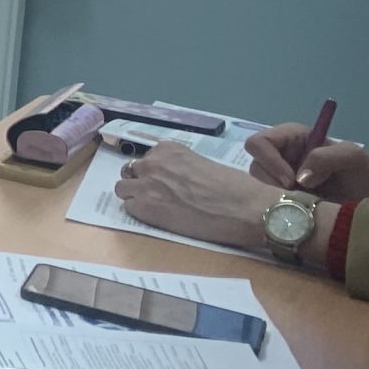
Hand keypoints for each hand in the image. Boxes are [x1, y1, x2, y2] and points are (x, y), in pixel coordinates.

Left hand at [115, 142, 289, 249]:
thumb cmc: (235, 187)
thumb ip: (181, 167)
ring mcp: (145, 184)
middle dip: (141, 183)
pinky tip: (161, 219)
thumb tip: (176, 178)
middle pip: (131, 172)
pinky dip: (142, 214)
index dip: (154, 173)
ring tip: (157, 208)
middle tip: (160, 197)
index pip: (147, 159)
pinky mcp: (144, 208)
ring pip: (123, 189)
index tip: (167, 183)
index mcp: (168, 149)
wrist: (245, 208)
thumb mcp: (203, 164)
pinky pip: (130, 208)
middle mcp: (152, 163)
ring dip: (136, 197)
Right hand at [244, 125, 368, 202]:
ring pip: (258, 185)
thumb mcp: (351, 157)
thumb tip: (300, 177)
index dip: (269, 160)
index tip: (291, 181)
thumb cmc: (364, 170)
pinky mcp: (283, 196)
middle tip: (296, 196)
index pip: (260, 142)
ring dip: (277, 196)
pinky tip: (301, 210)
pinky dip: (281, 207)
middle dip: (272, 182)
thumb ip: (325, 157)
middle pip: (255, 165)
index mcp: (292, 137)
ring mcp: (280, 177)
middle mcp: (281, 155)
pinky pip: (268, 201)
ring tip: (303, 203)